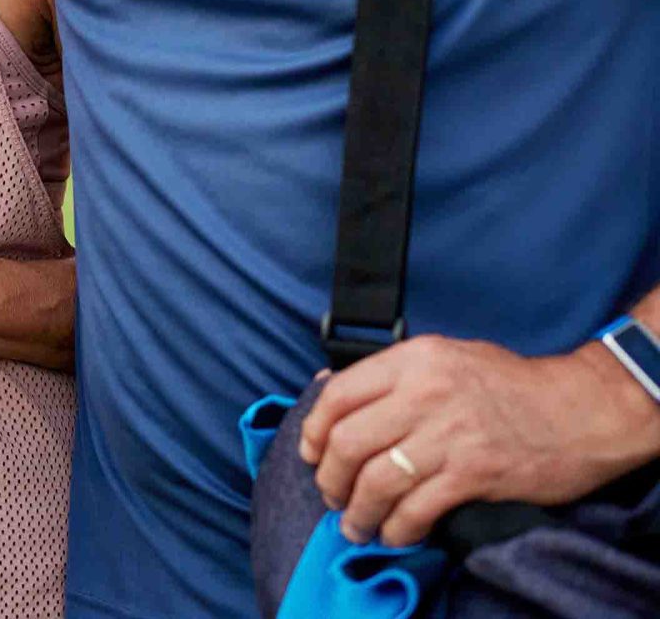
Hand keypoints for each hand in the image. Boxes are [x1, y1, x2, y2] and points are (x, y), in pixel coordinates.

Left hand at [300, 333, 659, 546]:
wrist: (581, 408)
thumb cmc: (511, 383)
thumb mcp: (446, 357)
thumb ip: (392, 374)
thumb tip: (328, 390)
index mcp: (413, 360)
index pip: (338, 396)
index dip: (314, 431)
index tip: (310, 454)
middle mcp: (424, 393)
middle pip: (349, 443)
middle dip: (330, 478)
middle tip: (331, 496)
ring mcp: (449, 435)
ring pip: (377, 480)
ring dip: (358, 511)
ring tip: (355, 526)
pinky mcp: (474, 473)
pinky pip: (417, 508)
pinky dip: (398, 527)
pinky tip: (396, 534)